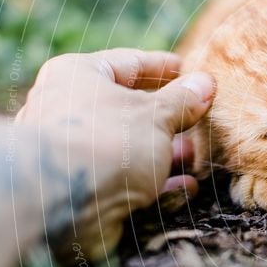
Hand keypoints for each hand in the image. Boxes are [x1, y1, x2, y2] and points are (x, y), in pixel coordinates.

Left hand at [16, 49, 213, 256]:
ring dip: (165, 153)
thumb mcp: (156, 114)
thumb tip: (205, 82)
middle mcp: (69, 111)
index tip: (190, 70)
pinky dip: (156, 182)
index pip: (128, 64)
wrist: (61, 203)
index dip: (163, 67)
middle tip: (199, 117)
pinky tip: (185, 186)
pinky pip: (124, 180)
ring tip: (196, 154)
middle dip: (168, 116)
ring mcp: (74, 153)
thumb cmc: (108, 140)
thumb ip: (183, 100)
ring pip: (128, 148)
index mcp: (78, 76)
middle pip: (128, 108)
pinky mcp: (81, 190)